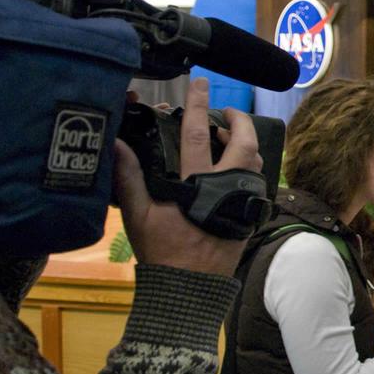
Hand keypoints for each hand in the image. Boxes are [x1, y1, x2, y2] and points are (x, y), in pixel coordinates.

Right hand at [112, 77, 261, 276]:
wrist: (191, 289)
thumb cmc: (163, 253)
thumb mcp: (138, 216)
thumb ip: (128, 177)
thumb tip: (115, 144)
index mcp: (199, 184)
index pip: (199, 134)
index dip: (197, 106)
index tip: (198, 84)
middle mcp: (229, 188)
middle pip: (244, 142)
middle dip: (238, 120)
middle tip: (224, 111)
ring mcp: (245, 201)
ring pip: (255, 161)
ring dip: (244, 143)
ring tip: (226, 138)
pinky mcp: (252, 214)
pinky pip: (257, 181)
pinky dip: (247, 166)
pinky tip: (233, 167)